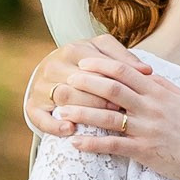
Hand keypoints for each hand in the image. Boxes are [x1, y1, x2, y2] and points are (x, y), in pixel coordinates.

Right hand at [26, 35, 143, 139]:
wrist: (54, 72)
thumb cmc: (86, 63)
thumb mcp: (102, 53)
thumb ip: (123, 58)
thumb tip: (147, 71)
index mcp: (73, 49)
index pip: (95, 64)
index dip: (113, 79)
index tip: (131, 92)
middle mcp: (53, 65)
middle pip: (79, 82)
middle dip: (102, 97)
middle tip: (120, 109)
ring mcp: (41, 85)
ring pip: (64, 97)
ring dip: (85, 110)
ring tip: (104, 120)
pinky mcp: (32, 105)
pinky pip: (41, 118)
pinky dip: (54, 125)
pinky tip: (70, 130)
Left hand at [28, 35, 179, 179]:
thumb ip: (161, 85)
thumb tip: (143, 72)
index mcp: (158, 92)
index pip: (125, 72)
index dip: (101, 66)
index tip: (83, 63)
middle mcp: (150, 108)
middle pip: (112, 90)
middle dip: (86, 83)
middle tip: (67, 81)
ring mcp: (146, 129)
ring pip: (108, 117)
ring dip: (82, 113)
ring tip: (62, 111)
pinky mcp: (144, 151)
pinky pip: (113, 146)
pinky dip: (92, 145)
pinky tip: (75, 143)